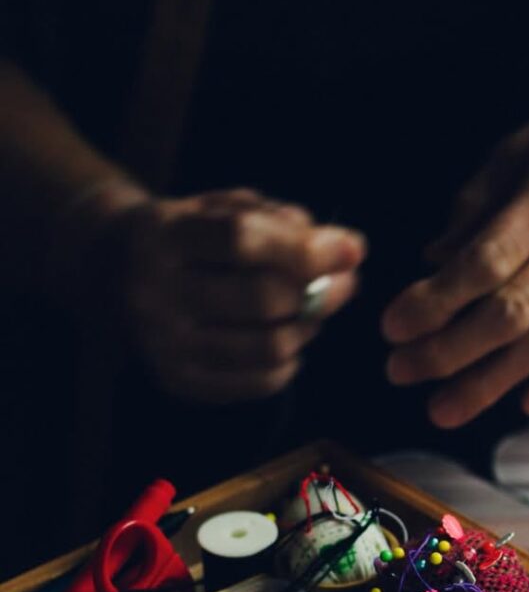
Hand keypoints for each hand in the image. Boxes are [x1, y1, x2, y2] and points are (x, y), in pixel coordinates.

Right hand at [113, 189, 364, 403]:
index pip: (242, 242)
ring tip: (312, 311)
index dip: (305, 249)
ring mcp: (164, 343)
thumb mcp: (225, 208)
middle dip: (319, 292)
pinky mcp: (180, 381)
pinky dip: (290, 363)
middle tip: (345, 283)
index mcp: (163, 235)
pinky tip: (289, 339)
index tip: (352, 250)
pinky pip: (260, 383)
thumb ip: (282, 222)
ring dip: (308, 328)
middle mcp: (155, 292)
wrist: (114, 273)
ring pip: (268, 347)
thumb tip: (348, 249)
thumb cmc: (192, 236)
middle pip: (262, 299)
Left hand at [382, 41, 528, 426]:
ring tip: (442, 409)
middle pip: (513, 312)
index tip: (391, 326)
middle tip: (399, 372)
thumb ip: (475, 207)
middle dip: (449, 351)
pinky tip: (524, 405)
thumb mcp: (522, 147)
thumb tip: (432, 266)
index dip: (434, 301)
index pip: (487, 262)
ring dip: (491, 383)